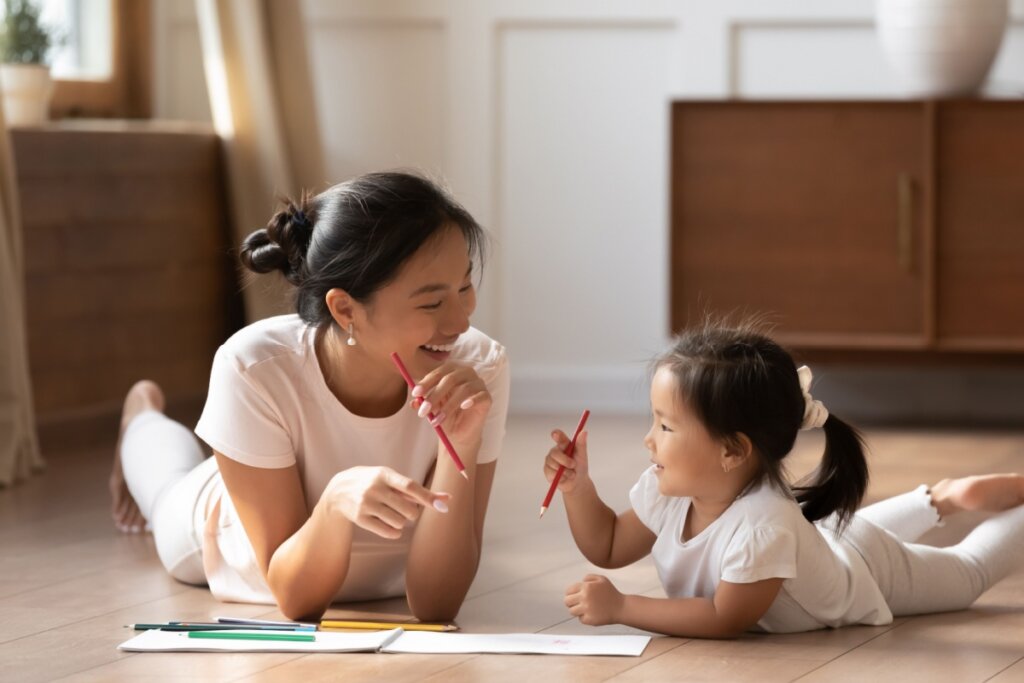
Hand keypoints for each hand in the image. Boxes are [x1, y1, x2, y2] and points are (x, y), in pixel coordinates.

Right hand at [326, 466, 449, 539]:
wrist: (339, 491)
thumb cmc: (374, 483)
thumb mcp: (391, 480)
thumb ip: (418, 490)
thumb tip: (448, 499)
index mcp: (385, 474)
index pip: (410, 486)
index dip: (428, 497)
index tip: (444, 505)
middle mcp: (375, 488)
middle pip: (409, 510)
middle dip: (412, 513)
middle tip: (404, 509)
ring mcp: (366, 504)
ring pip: (400, 523)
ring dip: (401, 522)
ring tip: (392, 514)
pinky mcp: (360, 519)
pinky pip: (389, 532)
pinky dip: (395, 532)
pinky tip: (389, 525)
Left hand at [411, 361, 490, 445]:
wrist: (458, 433)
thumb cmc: (444, 414)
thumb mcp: (431, 408)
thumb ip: (423, 402)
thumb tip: (414, 402)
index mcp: (452, 371)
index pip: (439, 372)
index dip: (427, 382)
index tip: (415, 394)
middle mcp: (466, 373)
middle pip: (451, 379)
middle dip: (435, 395)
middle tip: (424, 411)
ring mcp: (478, 384)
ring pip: (464, 389)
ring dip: (448, 406)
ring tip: (437, 420)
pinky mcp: (487, 397)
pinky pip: (480, 396)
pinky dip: (471, 400)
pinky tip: (462, 407)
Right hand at [542, 429, 590, 494]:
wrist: (577, 482)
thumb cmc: (580, 467)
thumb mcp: (582, 455)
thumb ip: (581, 444)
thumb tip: (584, 431)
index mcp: (564, 444)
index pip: (558, 436)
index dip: (556, 435)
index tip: (555, 434)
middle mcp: (555, 451)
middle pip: (555, 453)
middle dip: (565, 461)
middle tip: (573, 465)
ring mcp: (549, 460)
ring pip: (553, 464)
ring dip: (565, 471)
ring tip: (571, 473)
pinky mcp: (547, 470)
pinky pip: (551, 473)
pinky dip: (561, 477)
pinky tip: (564, 477)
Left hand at [564, 574, 623, 625]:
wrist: (621, 607)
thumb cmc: (611, 593)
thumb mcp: (602, 579)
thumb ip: (589, 577)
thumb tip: (580, 582)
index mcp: (586, 586)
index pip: (568, 591)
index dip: (570, 594)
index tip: (574, 597)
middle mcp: (585, 597)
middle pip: (567, 602)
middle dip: (571, 602)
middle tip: (578, 603)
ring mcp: (586, 609)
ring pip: (572, 611)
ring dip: (577, 610)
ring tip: (585, 609)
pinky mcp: (589, 619)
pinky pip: (580, 619)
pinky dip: (585, 618)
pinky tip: (592, 614)